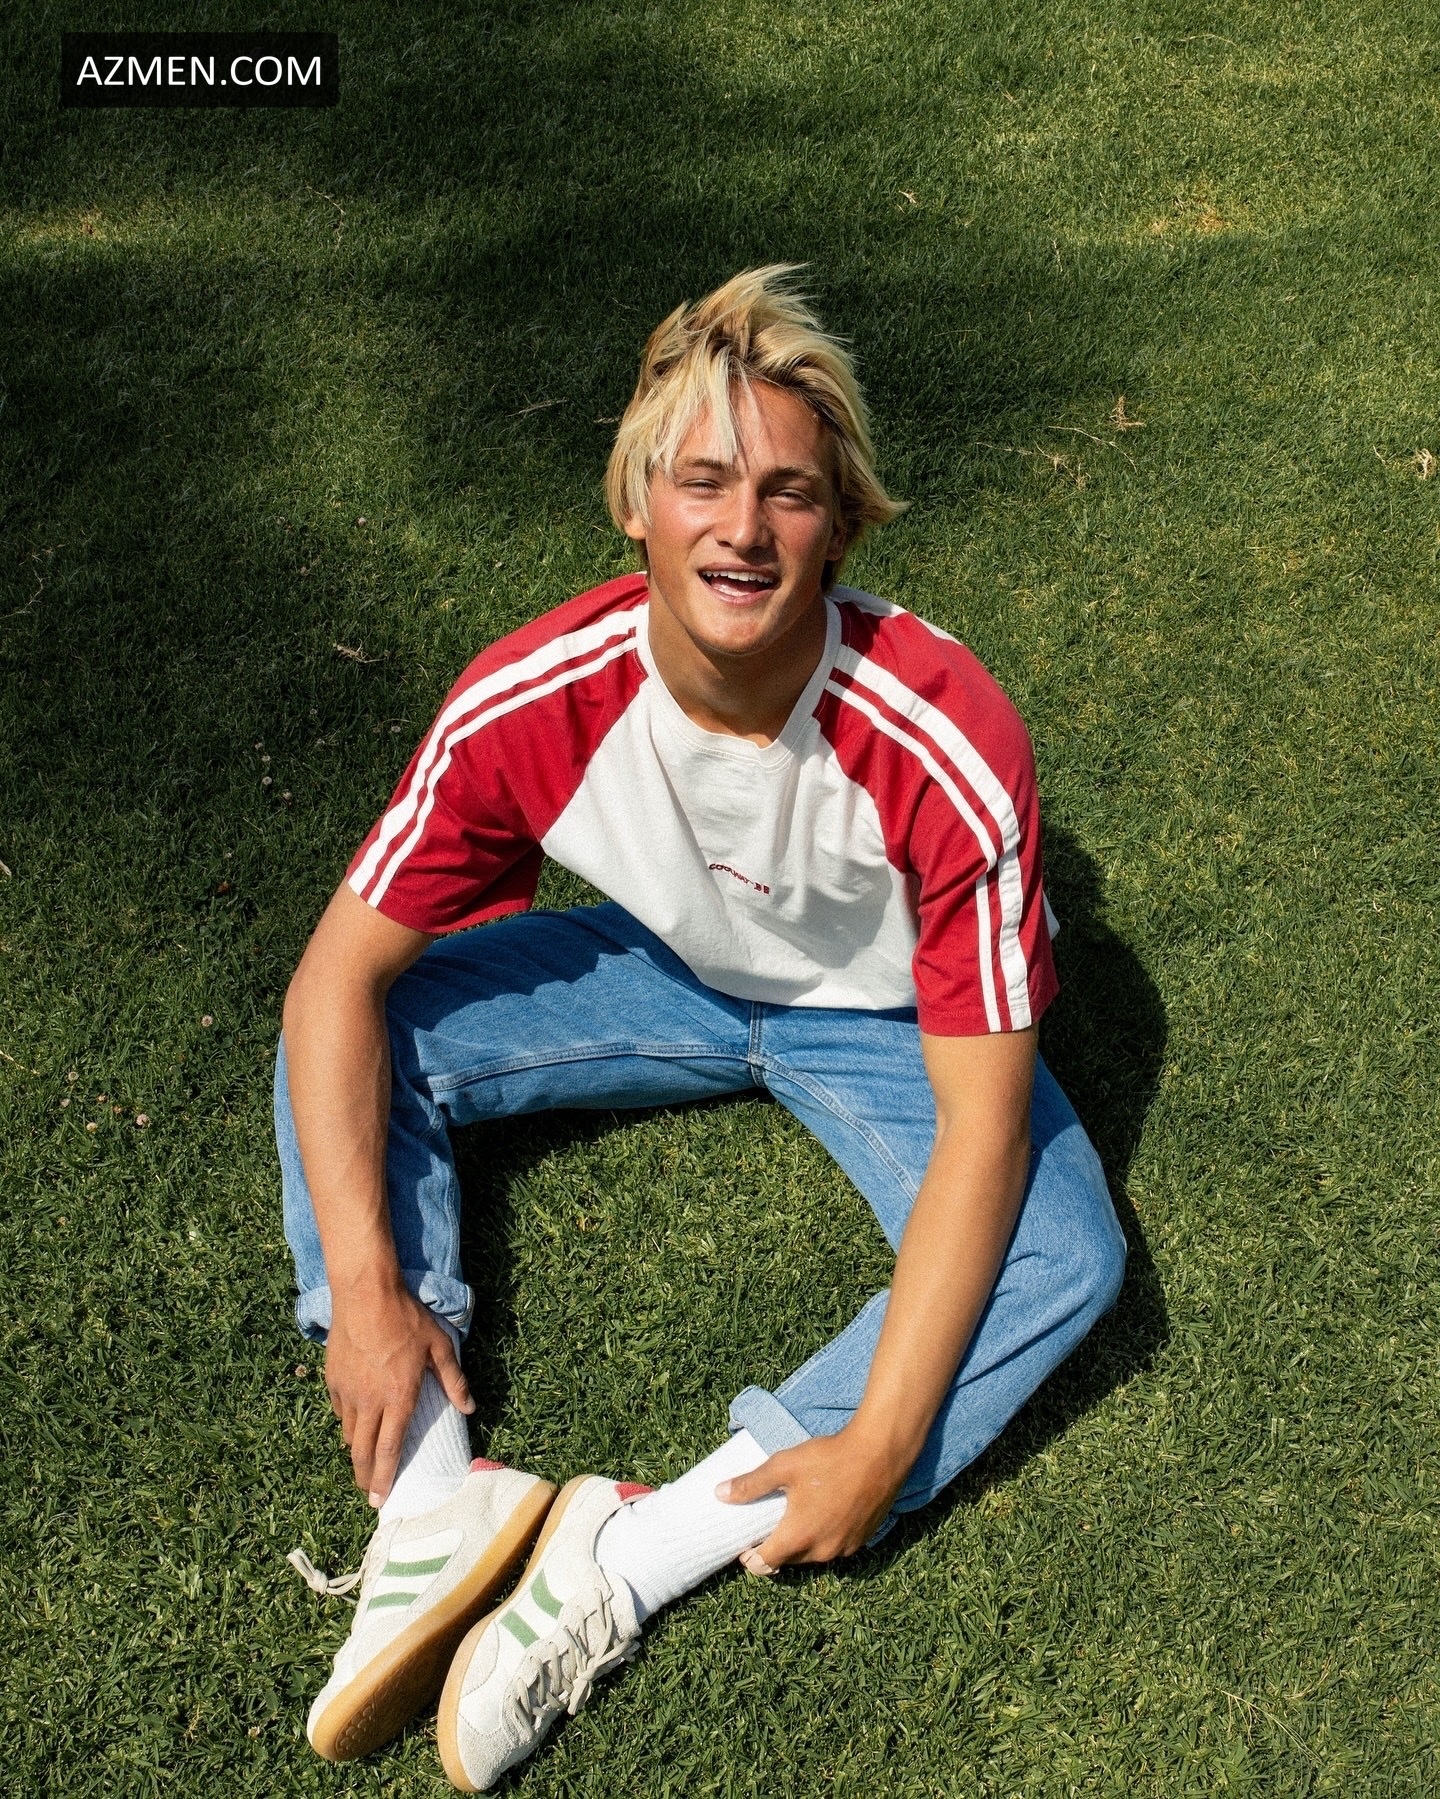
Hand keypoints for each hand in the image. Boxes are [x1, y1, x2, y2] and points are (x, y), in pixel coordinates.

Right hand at [324, 1280, 472, 1505]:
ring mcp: (347, 1392)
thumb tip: (469, 1407)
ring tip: (364, 1462)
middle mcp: (370, 1401)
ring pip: (349, 1434)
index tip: (380, 1499)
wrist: (365, 1293)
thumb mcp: (440, 1346)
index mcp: (398, 1397)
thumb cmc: (407, 1318)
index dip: (385, 1478)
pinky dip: (348, 1424)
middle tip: (369, 1493)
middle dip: (365, 1477)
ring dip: (357, 1452)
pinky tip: (355, 1423)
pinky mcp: (332, 1380)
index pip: (390, 1449)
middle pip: (363, 1452)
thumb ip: (454, 1380)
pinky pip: (340, 1412)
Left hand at [716, 1425, 906, 1570]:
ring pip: (813, 1555)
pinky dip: (825, 1538)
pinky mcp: (863, 1540)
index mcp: (798, 1537)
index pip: (764, 1564)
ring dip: (801, 1544)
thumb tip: (719, 1494)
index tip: (745, 1545)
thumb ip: (750, 1484)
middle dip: (775, 1549)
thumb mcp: (783, 1466)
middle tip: (767, 1527)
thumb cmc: (829, 1458)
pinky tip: (824, 1515)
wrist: (879, 1453)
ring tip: (796, 1519)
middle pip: (788, 1561)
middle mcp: (822, 1551)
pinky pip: (835, 1547)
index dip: (750, 1557)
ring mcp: (845, 1548)